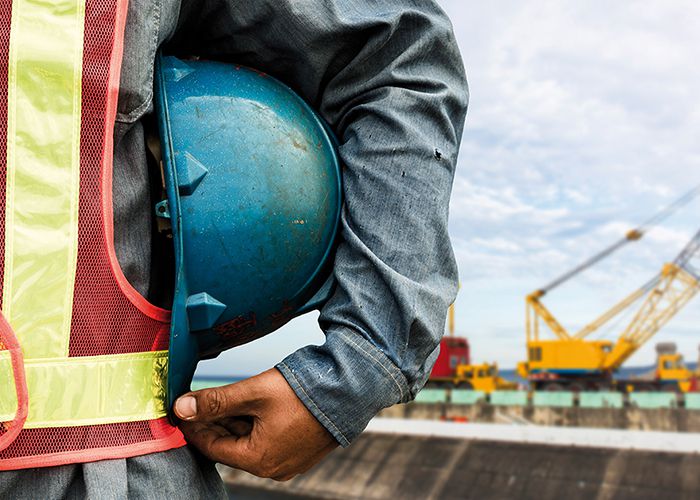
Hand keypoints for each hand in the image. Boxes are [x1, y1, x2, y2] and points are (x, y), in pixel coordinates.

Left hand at [174, 368, 337, 480]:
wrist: (353, 387)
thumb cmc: (307, 391)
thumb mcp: (254, 392)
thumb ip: (216, 401)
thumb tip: (181, 408)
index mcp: (260, 460)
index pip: (213, 447)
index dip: (194, 427)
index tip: (181, 409)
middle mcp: (275, 467)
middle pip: (232, 445)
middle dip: (214, 422)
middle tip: (198, 401)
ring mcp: (291, 459)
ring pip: (250, 441)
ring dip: (235, 421)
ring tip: (222, 398)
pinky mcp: (303, 447)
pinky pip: (269, 438)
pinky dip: (254, 423)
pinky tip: (248, 403)